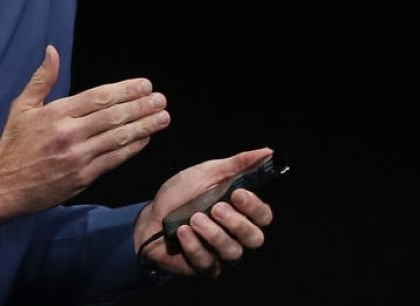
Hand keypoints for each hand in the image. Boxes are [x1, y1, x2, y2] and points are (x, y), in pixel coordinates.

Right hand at [0, 45, 169, 221]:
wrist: (3, 188)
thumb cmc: (13, 145)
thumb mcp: (22, 107)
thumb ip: (42, 79)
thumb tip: (52, 51)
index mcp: (57, 113)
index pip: (99, 97)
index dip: (125, 90)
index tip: (144, 85)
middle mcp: (70, 133)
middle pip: (114, 116)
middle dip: (141, 106)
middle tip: (161, 99)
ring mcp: (78, 157)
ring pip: (118, 138)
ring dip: (144, 126)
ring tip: (162, 117)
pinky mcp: (83, 177)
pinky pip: (114, 159)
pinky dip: (132, 148)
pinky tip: (145, 138)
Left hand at [134, 148, 275, 278]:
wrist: (150, 216)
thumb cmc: (181, 194)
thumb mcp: (207, 173)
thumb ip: (238, 164)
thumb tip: (268, 152)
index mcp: (241, 212)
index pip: (263, 216)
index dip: (254, 206)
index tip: (237, 193)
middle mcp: (236, 235)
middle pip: (255, 238)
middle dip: (236, 223)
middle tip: (216, 208)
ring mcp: (220, 254)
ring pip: (232, 251)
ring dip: (212, 233)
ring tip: (194, 219)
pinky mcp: (204, 267)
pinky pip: (208, 263)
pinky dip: (194, 245)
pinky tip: (182, 231)